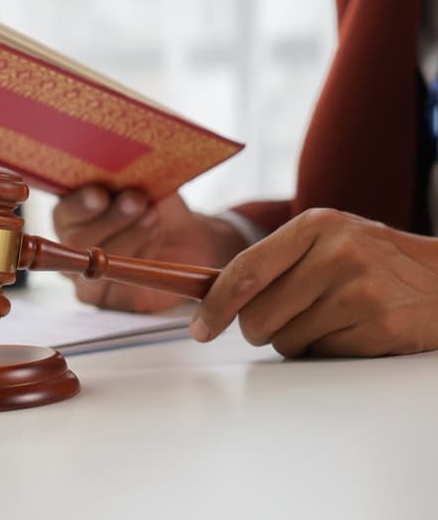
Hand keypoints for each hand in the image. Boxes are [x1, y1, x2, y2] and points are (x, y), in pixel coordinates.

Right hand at [52, 186, 246, 312]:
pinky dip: (134, 262)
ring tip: (153, 218)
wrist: (189, 239)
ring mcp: (82, 270)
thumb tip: (124, 167)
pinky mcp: (100, 296)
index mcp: (71, 209)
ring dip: (128, 236)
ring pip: (92, 259)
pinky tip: (152, 244)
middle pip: (75, 237)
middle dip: (111, 219)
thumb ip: (128, 177)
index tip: (101, 194)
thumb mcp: (146, 183)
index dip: (80, 203)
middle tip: (138, 201)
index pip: (64, 210)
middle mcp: (70, 240)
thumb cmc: (158, 205)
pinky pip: (110, 284)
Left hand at [191, 208, 437, 356]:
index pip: (245, 271)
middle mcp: (336, 253)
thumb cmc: (372, 260)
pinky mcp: (378, 327)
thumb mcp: (325, 239)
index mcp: (314, 225)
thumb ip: (273, 260)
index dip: (215, 305)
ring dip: (295, 339)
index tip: (201, 327)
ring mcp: (360, 291)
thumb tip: (213, 294)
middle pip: (258, 315)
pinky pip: (320, 354)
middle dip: (258, 328)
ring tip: (326, 317)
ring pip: (286, 340)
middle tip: (280, 320)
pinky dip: (325, 349)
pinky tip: (349, 329)